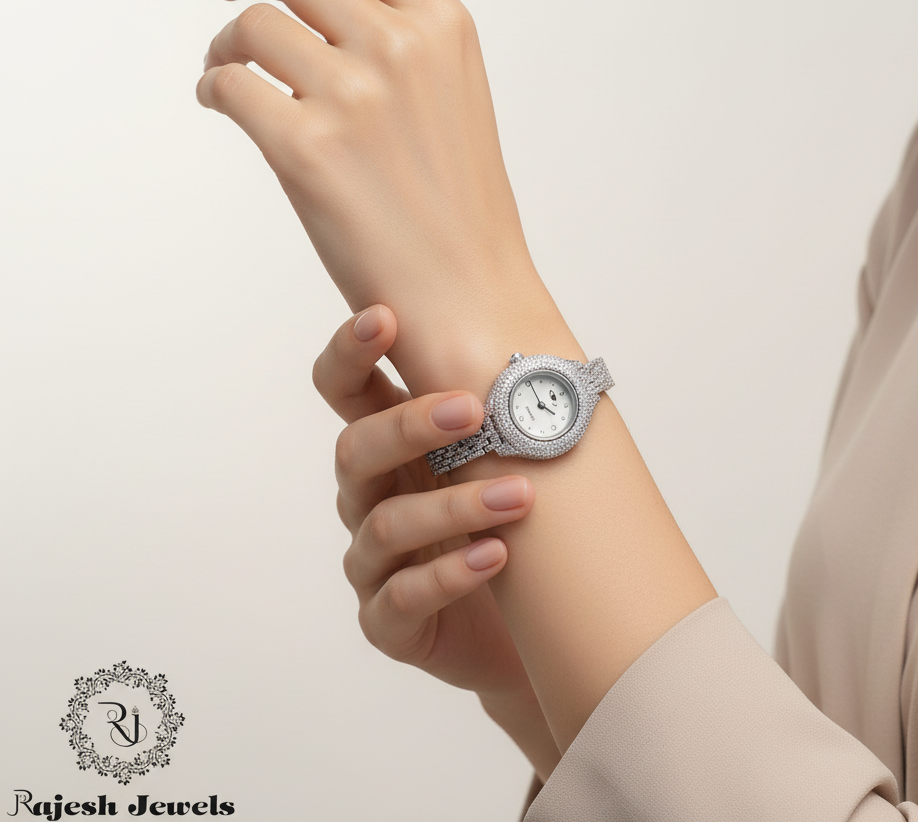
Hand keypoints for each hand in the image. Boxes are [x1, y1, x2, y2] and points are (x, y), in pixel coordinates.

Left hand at [197, 0, 565, 397]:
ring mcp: (353, 95)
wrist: (472, 295)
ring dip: (225, 39)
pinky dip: (215, 86)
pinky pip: (230, 85)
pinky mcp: (305, 150)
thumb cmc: (462, 208)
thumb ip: (398, 28)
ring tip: (226, 66)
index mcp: (445, 27)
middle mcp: (401, 46)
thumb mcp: (453, 98)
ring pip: (252, 24)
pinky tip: (224, 101)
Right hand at [313, 303, 559, 777]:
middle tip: (470, 410)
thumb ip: (501, 410)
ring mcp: (375, 562)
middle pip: (356, 449)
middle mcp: (372, 497)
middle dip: (409, 424)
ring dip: (454, 505)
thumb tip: (544, 336)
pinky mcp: (389, 622)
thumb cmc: (517, 530)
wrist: (535, 626)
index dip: (350, 352)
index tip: (383, 317)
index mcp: (392, 448)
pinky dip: (449, 575)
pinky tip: (495, 557)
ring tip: (520, 497)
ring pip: (385, 524)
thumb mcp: (508, 460)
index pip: (347, 390)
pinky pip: (403, 598)